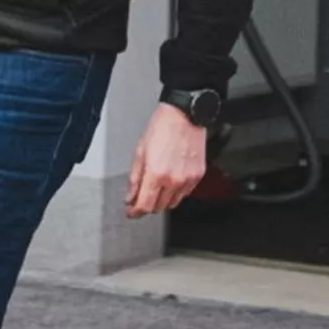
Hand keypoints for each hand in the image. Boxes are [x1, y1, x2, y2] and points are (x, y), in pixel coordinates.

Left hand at [127, 102, 210, 217]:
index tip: (132, 212)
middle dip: (147, 205)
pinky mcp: (198, 176)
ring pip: (172, 203)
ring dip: (161, 201)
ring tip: (155, 189)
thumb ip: (134, 179)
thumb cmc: (162, 128)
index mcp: (155, 174)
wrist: (184, 116)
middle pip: (158, 207)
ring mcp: (187, 179)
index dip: (135, 212)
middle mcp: (173, 180)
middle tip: (140, 199)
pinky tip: (169, 183)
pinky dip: (175, 193)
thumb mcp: (139, 152)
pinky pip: (185, 194)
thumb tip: (130, 196)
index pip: (144, 206)